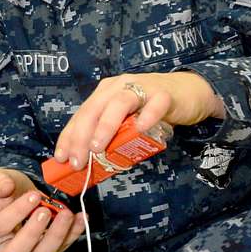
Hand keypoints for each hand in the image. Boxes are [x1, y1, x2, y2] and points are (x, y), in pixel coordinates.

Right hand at [0, 167, 84, 251]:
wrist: (21, 196)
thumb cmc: (6, 190)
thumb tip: (5, 187)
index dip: (16, 212)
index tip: (33, 195)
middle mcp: (5, 247)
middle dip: (33, 233)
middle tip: (46, 211)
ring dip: (57, 235)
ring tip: (68, 214)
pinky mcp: (47, 251)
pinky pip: (61, 248)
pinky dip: (73, 234)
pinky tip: (81, 218)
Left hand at [54, 72, 223, 169]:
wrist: (189, 92)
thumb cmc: (152, 110)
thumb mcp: (127, 124)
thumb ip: (112, 137)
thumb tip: (92, 164)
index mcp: (105, 93)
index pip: (82, 114)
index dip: (69, 136)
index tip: (61, 158)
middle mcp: (119, 87)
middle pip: (94, 109)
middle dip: (81, 136)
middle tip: (77, 161)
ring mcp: (142, 88)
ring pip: (118, 104)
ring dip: (105, 126)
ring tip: (97, 148)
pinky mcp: (164, 95)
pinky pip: (154, 105)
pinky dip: (146, 117)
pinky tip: (140, 129)